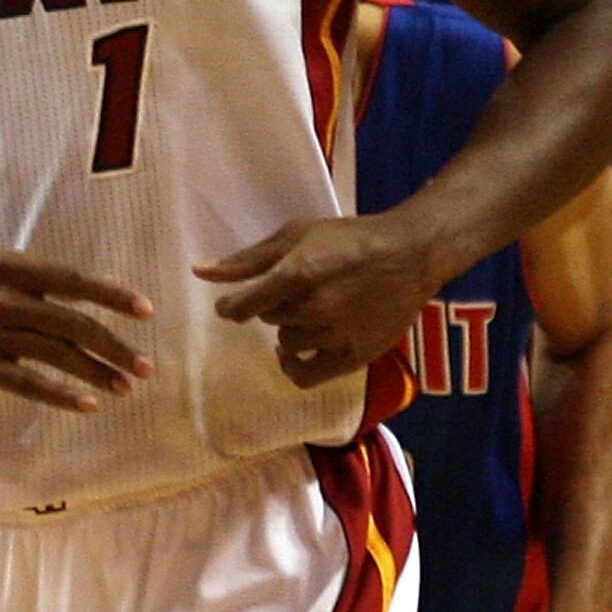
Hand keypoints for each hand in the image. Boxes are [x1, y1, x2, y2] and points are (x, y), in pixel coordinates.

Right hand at [0, 252, 151, 409]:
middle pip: (70, 324)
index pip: (73, 280)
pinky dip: (58, 394)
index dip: (112, 296)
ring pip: (52, 355)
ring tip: (124, 388)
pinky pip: (23, 383)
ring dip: (94, 374)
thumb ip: (39, 279)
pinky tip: (86, 404)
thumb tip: (96, 295)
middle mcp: (0, 297)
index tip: (146, 312)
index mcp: (11, 267)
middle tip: (145, 367)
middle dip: (114, 347)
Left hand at [196, 213, 438, 387]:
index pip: (241, 308)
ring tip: (313, 310)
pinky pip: (306, 376)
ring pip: (288, 344)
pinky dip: (295, 367)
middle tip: (302, 288)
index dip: (231, 308)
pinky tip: (298, 352)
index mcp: (297, 274)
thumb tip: (200, 272)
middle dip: (276, 306)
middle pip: (269, 320)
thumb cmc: (351, 238)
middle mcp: (314, 308)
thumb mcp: (297, 235)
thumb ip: (248, 260)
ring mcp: (335, 335)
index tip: (233, 305)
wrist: (412, 253)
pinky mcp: (353, 356)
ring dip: (291, 329)